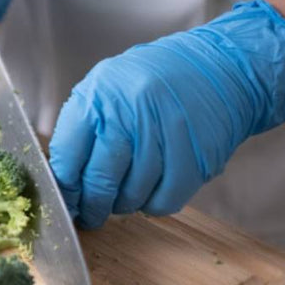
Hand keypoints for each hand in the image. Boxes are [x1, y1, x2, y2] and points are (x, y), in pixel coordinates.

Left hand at [49, 1, 284, 227]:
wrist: (220, 68)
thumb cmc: (155, 78)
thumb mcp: (107, 86)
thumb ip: (83, 126)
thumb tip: (63, 176)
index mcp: (100, 97)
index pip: (67, 155)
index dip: (64, 186)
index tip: (65, 200)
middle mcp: (131, 116)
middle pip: (99, 180)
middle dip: (90, 206)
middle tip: (89, 216)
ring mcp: (165, 138)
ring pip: (131, 196)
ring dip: (122, 206)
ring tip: (120, 200)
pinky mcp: (195, 160)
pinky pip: (164, 201)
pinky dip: (152, 205)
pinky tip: (149, 193)